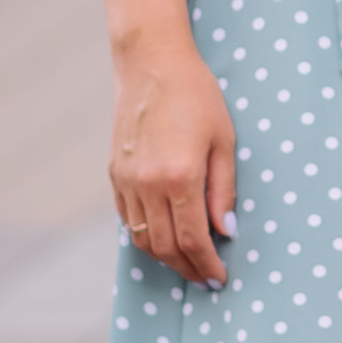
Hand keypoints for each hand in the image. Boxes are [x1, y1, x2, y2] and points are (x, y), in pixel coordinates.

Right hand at [109, 41, 237, 285]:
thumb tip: (226, 231)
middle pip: (164, 247)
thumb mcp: (224, 141)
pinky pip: (128, 219)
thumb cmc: (197, 96)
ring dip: (165, 258)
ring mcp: (126, 180)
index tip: (219, 277)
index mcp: (179, 177)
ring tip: (187, 263)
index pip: (192, 239)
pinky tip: (163, 238)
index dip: (207, 264)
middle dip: (187, 268)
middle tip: (205, 278)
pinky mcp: (115, 174)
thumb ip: (224, 190)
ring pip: (142, 238)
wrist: (152, 64)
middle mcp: (148, 184)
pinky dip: (145, 236)